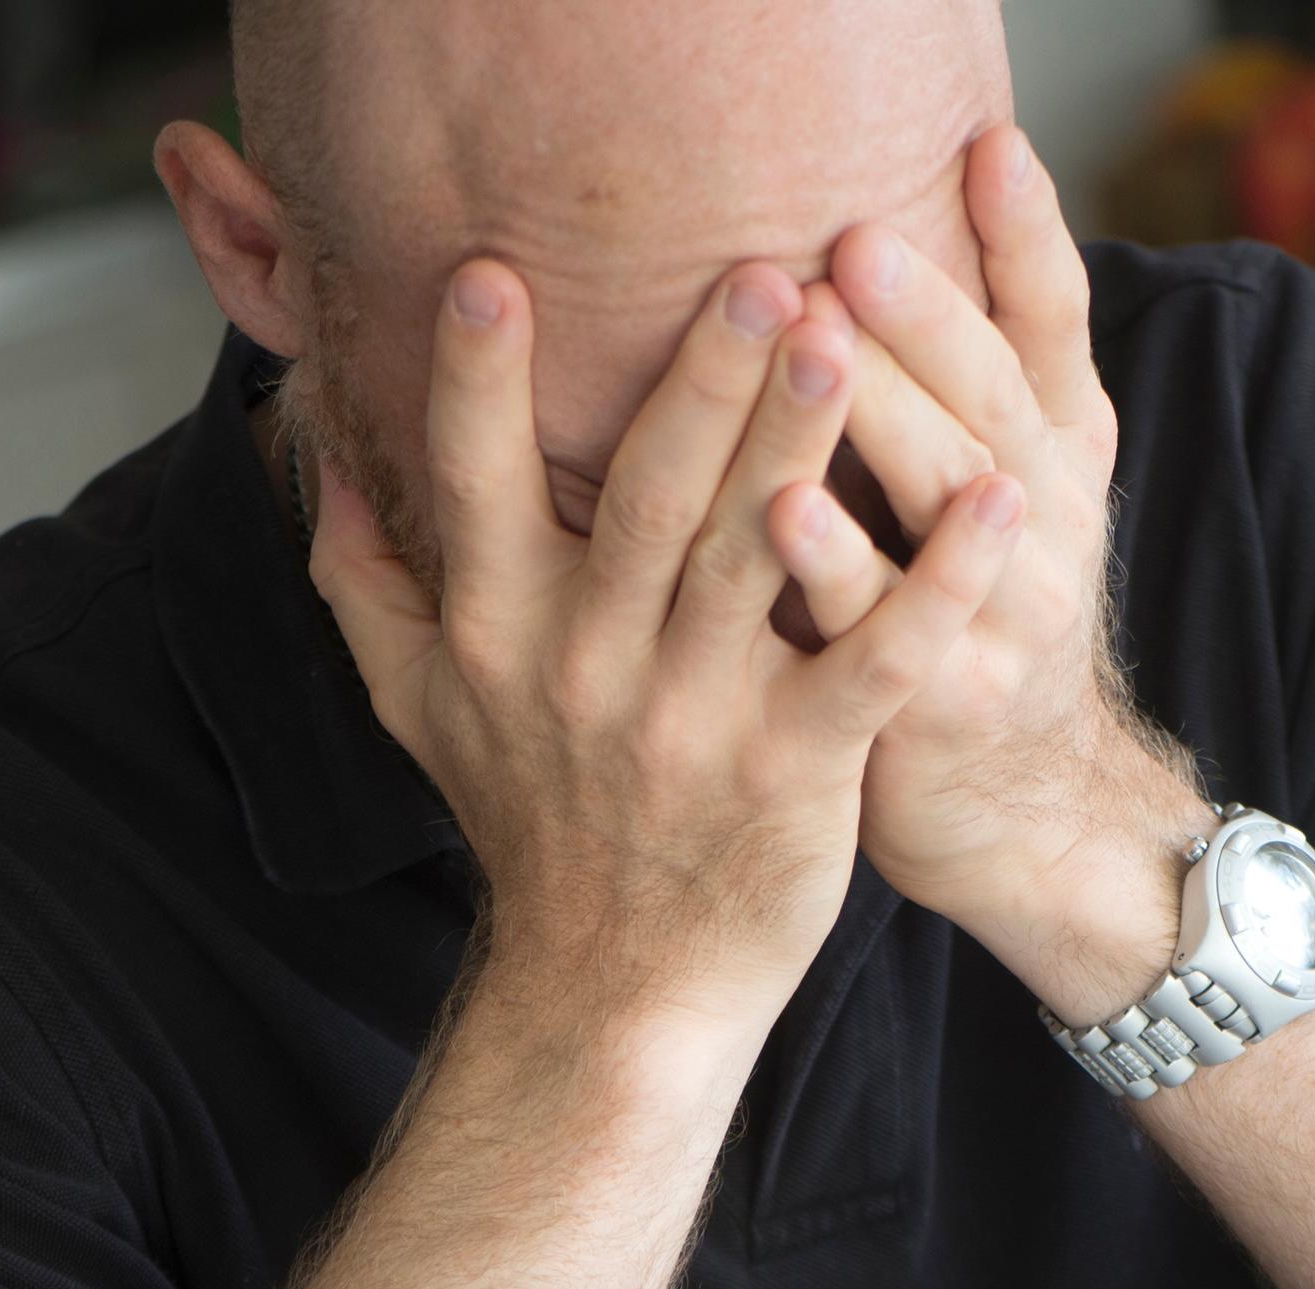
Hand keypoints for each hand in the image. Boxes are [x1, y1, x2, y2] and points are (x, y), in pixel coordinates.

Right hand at [314, 258, 1028, 1048]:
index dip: (475, 386)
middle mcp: (589, 668)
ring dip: (797, 449)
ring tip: (845, 340)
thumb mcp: (417, 707)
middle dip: (695, 384)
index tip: (490, 272)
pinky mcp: (796, 774)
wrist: (613, 992)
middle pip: (640, 502)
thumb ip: (365, 578)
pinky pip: (869, 669)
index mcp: (499, 634)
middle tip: (755, 270)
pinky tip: (999, 511)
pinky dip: (935, 590)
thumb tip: (314, 452)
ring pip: (746, 563)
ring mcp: (696, 722)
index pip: (472, 489)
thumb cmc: (532, 824)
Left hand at [775, 127, 1209, 1022]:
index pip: (1054, 322)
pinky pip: (880, 622)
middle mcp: (1043, 517)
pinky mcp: (938, 700)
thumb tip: (934, 210)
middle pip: (992, 394)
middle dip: (926, 313)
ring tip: (812, 333)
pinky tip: (780, 507)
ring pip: (946, 494)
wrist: (1024, 812)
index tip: (986, 142)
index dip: (1029, 235)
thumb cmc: (981, 619)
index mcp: (1058, 450)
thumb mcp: (1010, 491)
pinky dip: (835, 563)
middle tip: (851, 235)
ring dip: (880, 411)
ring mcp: (1001, 612)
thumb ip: (975, 373)